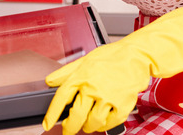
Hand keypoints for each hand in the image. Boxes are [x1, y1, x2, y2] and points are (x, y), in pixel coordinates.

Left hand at [42, 6, 182, 134]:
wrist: (136, 56)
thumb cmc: (111, 56)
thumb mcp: (84, 60)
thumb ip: (65, 72)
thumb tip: (49, 81)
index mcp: (81, 75)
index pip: (61, 97)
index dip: (52, 113)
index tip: (47, 123)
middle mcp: (93, 87)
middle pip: (76, 116)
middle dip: (70, 127)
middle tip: (68, 129)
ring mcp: (108, 97)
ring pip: (92, 123)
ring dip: (87, 127)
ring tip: (86, 124)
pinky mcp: (123, 105)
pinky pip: (110, 123)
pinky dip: (104, 126)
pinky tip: (102, 121)